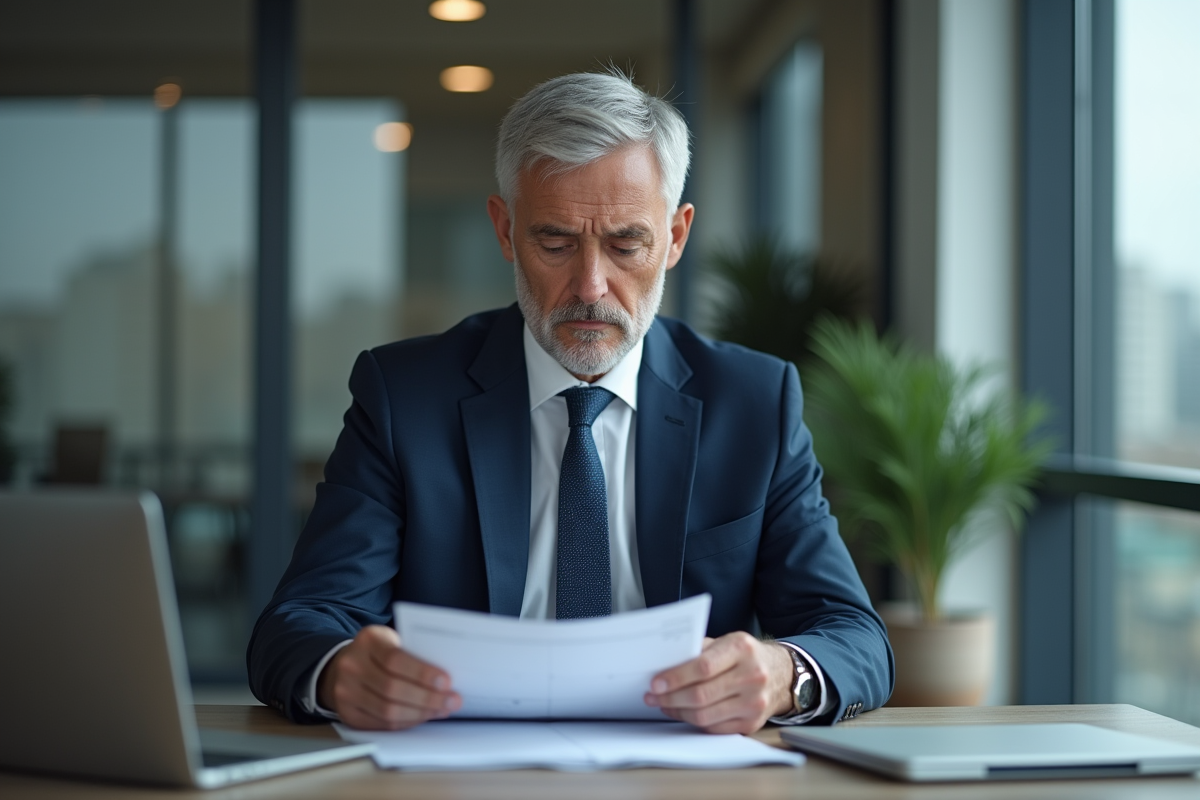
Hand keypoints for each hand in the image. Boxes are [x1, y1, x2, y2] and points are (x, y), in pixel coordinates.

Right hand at [317, 625, 461, 729]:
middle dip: (427, 697)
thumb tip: (445, 677)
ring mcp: (346, 692)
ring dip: (420, 713)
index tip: (446, 681)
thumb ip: (414, 653)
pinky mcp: (348, 714)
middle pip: (392, 688)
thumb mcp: (393, 640)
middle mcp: (352, 666)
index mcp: (368, 641)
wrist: (345, 665)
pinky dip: (407, 722)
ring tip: (442, 709)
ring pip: (387, 710)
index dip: (422, 673)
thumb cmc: (379, 652)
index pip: (395, 659)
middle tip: (452, 700)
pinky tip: (423, 716)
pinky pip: (381, 724)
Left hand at [643, 633, 793, 733]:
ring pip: (705, 715)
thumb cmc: (745, 656)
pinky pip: (713, 727)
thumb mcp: (725, 642)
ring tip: (663, 705)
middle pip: (701, 694)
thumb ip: (698, 651)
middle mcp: (752, 676)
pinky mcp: (752, 723)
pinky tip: (682, 713)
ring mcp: (754, 702)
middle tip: (652, 696)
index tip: (656, 683)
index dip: (676, 677)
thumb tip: (664, 666)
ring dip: (677, 712)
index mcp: (742, 649)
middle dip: (670, 697)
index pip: (703, 667)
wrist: (780, 673)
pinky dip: (693, 721)